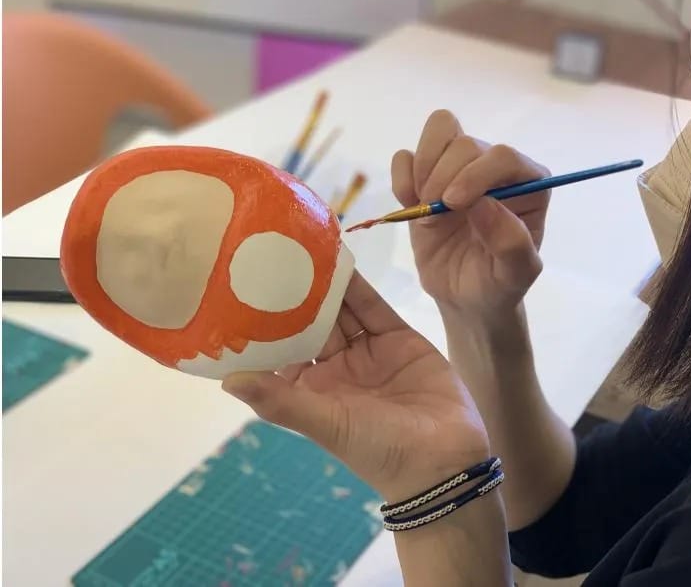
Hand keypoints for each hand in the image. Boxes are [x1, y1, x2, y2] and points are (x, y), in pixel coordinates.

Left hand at [222, 273, 488, 501]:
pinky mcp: (396, 337)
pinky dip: (357, 285)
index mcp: (310, 389)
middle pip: (307, 324)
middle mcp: (334, 367)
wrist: (446, 460)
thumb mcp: (326, 425)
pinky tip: (340, 259)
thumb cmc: (377, 449)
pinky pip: (372, 307)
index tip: (233, 291)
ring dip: (321, 284)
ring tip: (299, 247)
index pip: (278, 350)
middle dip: (289, 294)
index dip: (259, 325)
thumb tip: (227, 380)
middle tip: (265, 254)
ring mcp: (365, 351)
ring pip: (339, 310)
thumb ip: (280, 401)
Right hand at [393, 110, 549, 316]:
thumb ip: (510, 243)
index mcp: (529, 184)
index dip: (475, 174)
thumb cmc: (497, 285)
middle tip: (435, 217)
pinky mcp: (427, 177)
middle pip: (465, 143)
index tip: (454, 204)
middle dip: (444, 177)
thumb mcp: (515, 275)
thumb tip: (483, 204)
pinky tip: (408, 205)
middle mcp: (496, 168)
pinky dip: (402, 177)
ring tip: (423, 207)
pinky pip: (407, 155)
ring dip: (423, 168)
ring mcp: (460, 168)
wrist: (465, 298)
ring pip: (439, 131)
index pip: (503, 156)